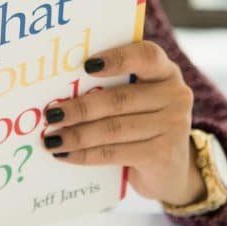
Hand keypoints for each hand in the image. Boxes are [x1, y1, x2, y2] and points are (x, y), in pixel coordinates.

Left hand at [42, 40, 203, 206]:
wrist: (171, 169)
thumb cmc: (142, 124)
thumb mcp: (136, 100)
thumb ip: (111, 88)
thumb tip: (58, 91)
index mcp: (165, 71)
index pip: (146, 56)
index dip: (117, 58)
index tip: (86, 65)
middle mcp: (175, 95)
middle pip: (120, 99)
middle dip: (80, 107)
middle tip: (51, 114)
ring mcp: (173, 126)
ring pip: (113, 129)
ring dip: (77, 135)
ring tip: (51, 139)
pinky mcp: (162, 155)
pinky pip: (114, 153)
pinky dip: (85, 154)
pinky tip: (65, 154)